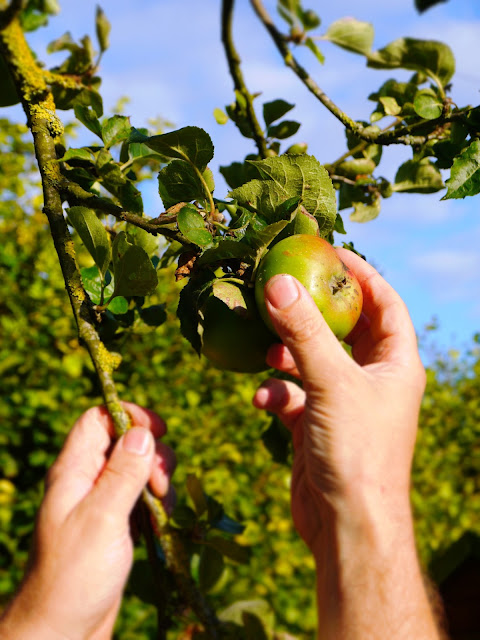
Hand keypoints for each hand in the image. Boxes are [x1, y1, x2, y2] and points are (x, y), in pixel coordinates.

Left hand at [0, 402, 175, 639]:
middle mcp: (86, 481)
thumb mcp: (102, 518)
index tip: (160, 431)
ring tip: (164, 508)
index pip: (98, 420)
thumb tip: (143, 433)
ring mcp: (102, 503)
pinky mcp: (115, 525)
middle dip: (153, 454)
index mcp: (73, 471)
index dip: (129, 416)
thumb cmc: (74, 575)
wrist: (62, 630)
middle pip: (126, 442)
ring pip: (138, 470)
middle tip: (162, 483)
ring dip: (159, 481)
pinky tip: (162, 523)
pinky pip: (143, 498)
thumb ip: (123, 473)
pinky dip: (158, 503)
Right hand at [253, 249, 425, 555]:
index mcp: (395, 364)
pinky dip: (276, 392)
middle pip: (345, 328)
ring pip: (313, 360)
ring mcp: (344, 402)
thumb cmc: (356, 452)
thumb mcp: (331, 383)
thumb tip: (278, 283)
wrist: (347, 525)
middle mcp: (373, 379)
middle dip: (314, 310)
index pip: (385, 303)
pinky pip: (293, 394)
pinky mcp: (317, 425)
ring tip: (265, 346)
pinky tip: (262, 400)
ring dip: (287, 352)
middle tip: (283, 286)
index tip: (328, 252)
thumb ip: (304, 332)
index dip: (361, 274)